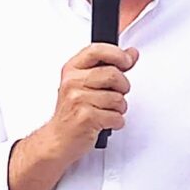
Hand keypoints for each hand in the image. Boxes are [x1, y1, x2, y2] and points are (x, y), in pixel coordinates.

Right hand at [44, 43, 138, 157]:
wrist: (58, 139)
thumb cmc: (72, 111)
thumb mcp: (85, 83)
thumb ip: (109, 66)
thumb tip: (131, 54)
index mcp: (72, 69)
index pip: (97, 50)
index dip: (117, 54)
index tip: (127, 61)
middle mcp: (73, 82)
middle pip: (113, 74)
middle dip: (122, 87)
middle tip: (115, 94)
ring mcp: (78, 100)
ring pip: (118, 98)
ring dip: (119, 108)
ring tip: (106, 111)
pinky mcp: (86, 118)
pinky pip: (116, 116)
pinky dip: (116, 122)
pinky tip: (105, 121)